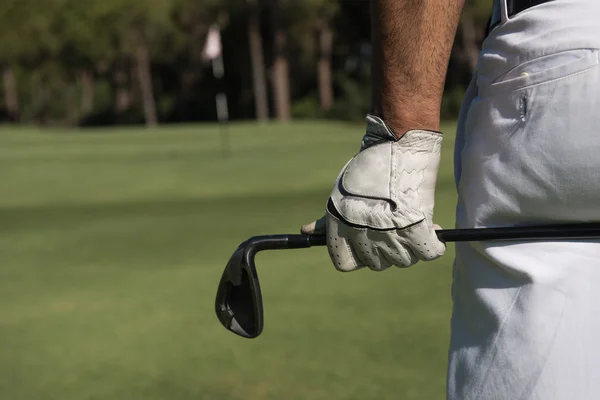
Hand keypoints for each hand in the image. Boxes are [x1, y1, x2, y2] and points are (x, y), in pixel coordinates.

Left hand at [301, 114, 444, 271]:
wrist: (397, 145)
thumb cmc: (368, 169)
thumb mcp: (340, 195)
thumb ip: (327, 221)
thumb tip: (305, 232)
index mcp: (340, 228)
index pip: (344, 263)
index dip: (358, 255)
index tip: (368, 243)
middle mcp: (364, 235)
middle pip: (377, 264)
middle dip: (386, 250)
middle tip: (394, 228)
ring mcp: (391, 234)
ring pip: (403, 260)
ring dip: (410, 247)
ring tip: (411, 224)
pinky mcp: (418, 228)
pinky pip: (429, 252)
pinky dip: (433, 244)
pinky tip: (432, 230)